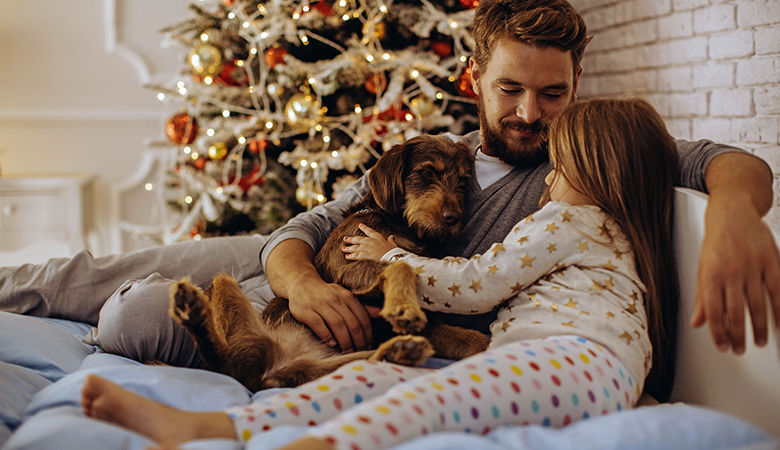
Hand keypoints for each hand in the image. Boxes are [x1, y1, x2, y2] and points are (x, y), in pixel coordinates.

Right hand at [287, 277, 380, 351]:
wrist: (301, 283)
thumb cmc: (327, 294)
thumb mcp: (345, 296)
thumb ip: (362, 307)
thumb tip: (381, 314)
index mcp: (347, 296)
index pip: (363, 317)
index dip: (367, 334)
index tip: (368, 345)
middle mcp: (335, 299)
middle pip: (352, 323)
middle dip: (358, 340)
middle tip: (359, 351)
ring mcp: (320, 304)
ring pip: (337, 324)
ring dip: (344, 341)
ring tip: (347, 351)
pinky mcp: (306, 311)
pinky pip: (319, 325)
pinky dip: (327, 336)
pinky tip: (331, 344)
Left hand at [342, 224, 398, 260]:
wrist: (395, 257)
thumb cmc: (395, 252)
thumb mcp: (393, 245)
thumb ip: (391, 240)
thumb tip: (391, 236)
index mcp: (379, 238)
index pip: (370, 232)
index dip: (365, 228)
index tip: (360, 225)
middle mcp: (372, 242)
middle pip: (360, 239)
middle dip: (352, 239)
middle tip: (345, 238)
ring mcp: (370, 248)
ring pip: (357, 247)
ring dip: (349, 248)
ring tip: (343, 249)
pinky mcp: (368, 255)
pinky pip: (358, 255)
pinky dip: (352, 256)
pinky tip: (347, 256)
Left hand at [691, 194, 779, 353]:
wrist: (732, 213)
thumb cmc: (716, 242)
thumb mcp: (702, 269)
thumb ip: (702, 298)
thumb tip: (697, 322)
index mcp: (710, 275)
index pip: (714, 312)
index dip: (718, 333)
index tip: (723, 347)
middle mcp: (731, 272)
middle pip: (736, 312)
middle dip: (738, 335)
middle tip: (741, 349)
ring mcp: (752, 266)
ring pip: (758, 305)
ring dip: (759, 327)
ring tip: (759, 341)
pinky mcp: (771, 261)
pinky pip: (777, 290)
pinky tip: (779, 323)